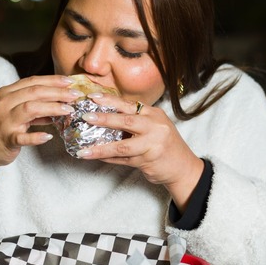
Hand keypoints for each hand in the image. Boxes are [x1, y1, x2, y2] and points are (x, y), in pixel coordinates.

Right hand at [0, 75, 81, 168]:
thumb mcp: (13, 111)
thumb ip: (33, 105)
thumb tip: (58, 103)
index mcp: (6, 94)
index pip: (32, 82)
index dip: (52, 80)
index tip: (70, 81)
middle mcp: (4, 104)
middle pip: (34, 92)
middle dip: (57, 92)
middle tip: (75, 95)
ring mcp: (4, 121)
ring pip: (30, 109)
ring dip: (52, 108)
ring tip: (68, 110)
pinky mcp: (6, 139)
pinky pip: (22, 137)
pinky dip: (36, 137)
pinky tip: (48, 136)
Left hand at [73, 94, 203, 209]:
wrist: (183, 168)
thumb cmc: (164, 144)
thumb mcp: (154, 126)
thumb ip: (136, 120)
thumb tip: (104, 115)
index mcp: (154, 114)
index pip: (129, 104)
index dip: (110, 100)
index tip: (93, 97)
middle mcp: (155, 127)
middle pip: (126, 121)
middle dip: (104, 119)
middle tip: (85, 117)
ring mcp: (152, 145)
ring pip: (121, 146)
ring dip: (100, 148)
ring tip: (83, 150)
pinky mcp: (147, 161)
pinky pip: (123, 160)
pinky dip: (107, 159)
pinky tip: (95, 157)